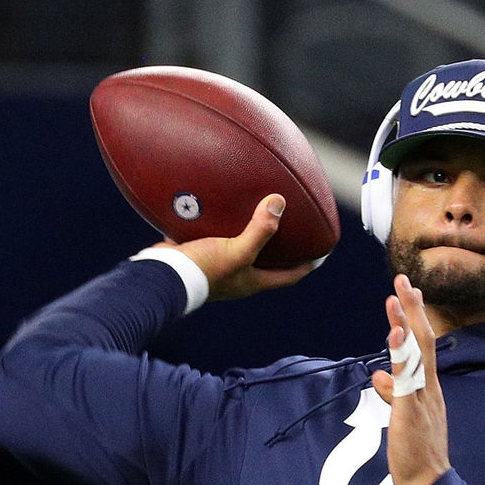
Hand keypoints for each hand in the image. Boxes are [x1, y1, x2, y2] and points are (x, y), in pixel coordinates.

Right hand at [150, 194, 315, 300]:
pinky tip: (221, 205)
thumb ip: (260, 230)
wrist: (162, 276)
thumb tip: (279, 203)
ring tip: (258, 210)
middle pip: (267, 263)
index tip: (321, 254)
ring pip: (240, 248)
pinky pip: (215, 237)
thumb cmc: (204, 270)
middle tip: (293, 229)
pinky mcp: (198, 254)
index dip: (307, 265)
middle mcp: (238, 276)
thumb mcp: (237, 251)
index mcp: (252, 281)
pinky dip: (221, 224)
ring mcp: (218, 266)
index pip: (289, 276)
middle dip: (281, 249)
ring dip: (249, 233)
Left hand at [371, 274, 450, 484]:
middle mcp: (428, 386)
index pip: (423, 345)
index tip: (409, 292)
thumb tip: (379, 374)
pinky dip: (402, 354)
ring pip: (416, 353)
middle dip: (412, 308)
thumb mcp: (403, 416)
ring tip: (396, 295)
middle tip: (403, 279)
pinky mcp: (411, 409)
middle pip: (424, 339)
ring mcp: (422, 396)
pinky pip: (407, 377)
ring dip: (406, 322)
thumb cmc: (417, 451)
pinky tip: (395, 333)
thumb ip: (393, 392)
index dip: (415, 317)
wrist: (429, 483)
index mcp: (427, 386)